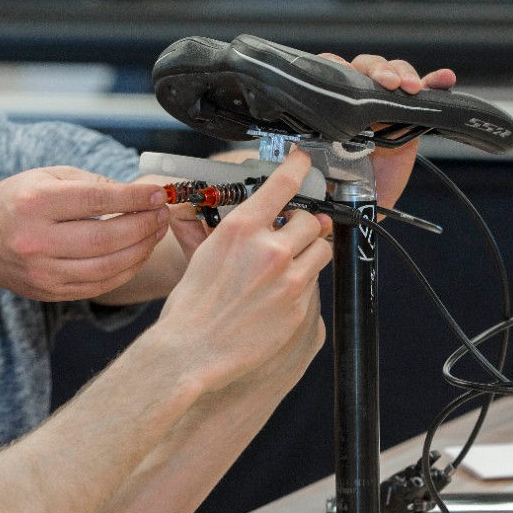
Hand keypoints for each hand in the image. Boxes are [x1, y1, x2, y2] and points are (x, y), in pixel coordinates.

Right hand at [0, 167, 170, 300]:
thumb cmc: (18, 201)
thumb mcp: (47, 177)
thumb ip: (91, 184)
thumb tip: (137, 194)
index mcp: (35, 203)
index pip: (96, 201)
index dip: (134, 198)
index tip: (158, 194)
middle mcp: (36, 240)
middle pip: (106, 238)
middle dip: (143, 226)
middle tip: (162, 215)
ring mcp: (42, 271)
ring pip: (107, 266)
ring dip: (141, 250)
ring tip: (156, 233)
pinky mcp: (50, 291)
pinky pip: (100, 285)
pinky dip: (126, 270)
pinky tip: (138, 254)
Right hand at [156, 150, 332, 388]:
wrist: (193, 350)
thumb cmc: (191, 306)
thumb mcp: (203, 255)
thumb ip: (228, 230)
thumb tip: (232, 214)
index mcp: (240, 229)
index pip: (282, 185)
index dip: (298, 168)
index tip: (304, 162)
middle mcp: (269, 248)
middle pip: (310, 220)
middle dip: (304, 226)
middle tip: (292, 236)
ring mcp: (288, 278)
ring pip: (321, 249)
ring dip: (311, 251)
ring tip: (292, 264)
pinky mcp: (300, 306)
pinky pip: (315, 283)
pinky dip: (304, 283)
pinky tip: (281, 295)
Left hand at [317, 52, 457, 209]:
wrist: (365, 201)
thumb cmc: (339, 183)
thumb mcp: (322, 173)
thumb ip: (310, 162)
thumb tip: (297, 159)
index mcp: (333, 104)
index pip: (330, 72)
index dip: (337, 67)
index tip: (344, 73)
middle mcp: (360, 96)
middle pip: (367, 67)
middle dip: (378, 70)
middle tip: (387, 83)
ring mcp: (386, 102)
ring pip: (394, 72)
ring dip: (403, 74)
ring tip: (411, 87)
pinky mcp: (412, 112)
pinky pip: (427, 91)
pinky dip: (436, 82)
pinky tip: (444, 79)